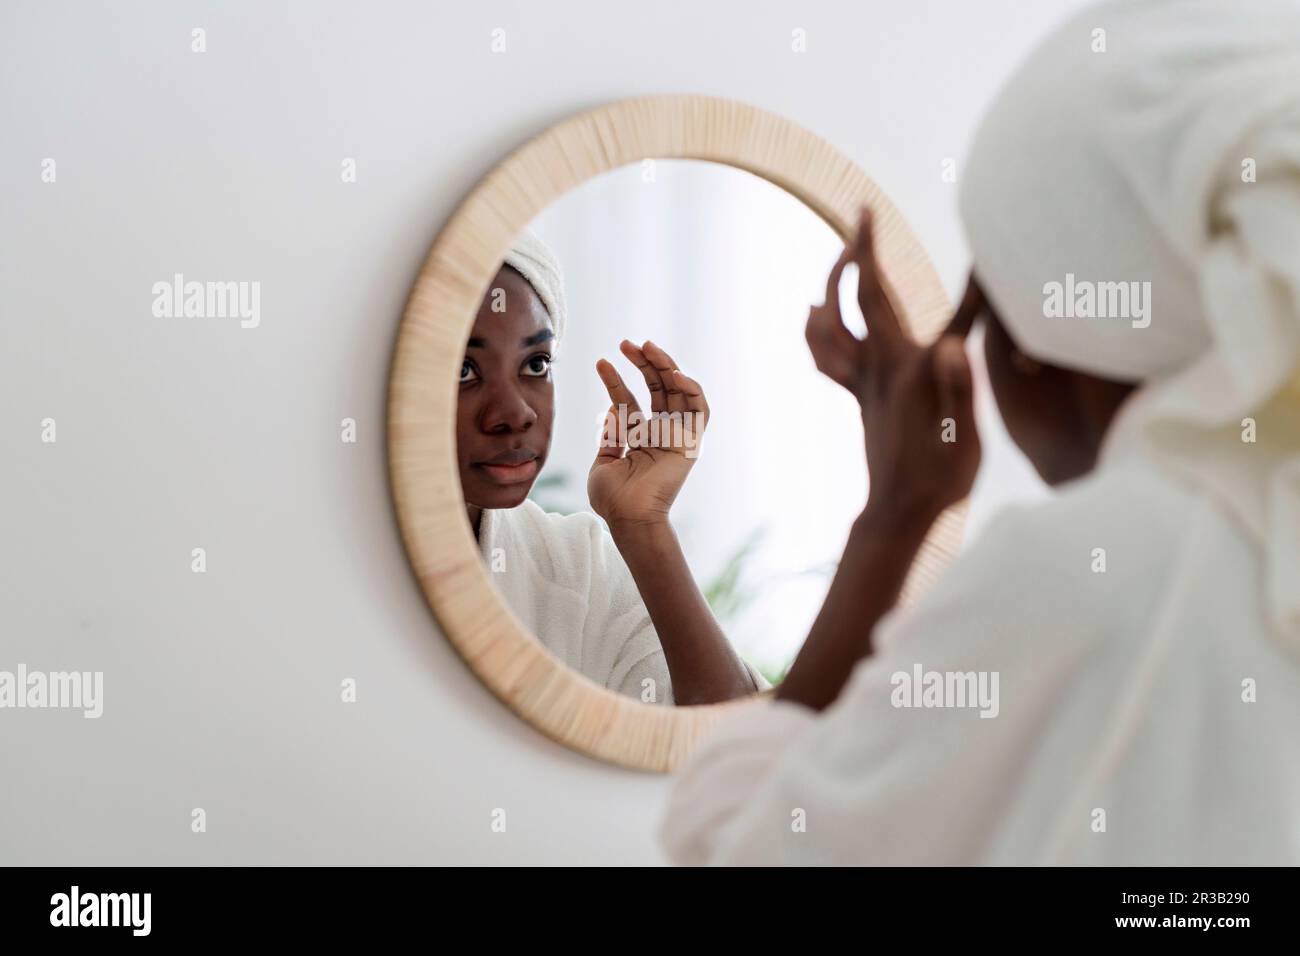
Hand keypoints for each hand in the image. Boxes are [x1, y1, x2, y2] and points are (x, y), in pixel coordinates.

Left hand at [588, 339, 709, 528]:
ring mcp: (677, 436)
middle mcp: (661, 433)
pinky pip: (700, 410)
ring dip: (666, 366)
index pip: (630, 400)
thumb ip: (611, 434)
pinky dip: (692, 389)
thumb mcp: (605, 460)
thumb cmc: (614, 498)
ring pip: (678, 391)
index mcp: (641, 437)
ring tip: (646, 347)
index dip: (616, 380)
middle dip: (644, 363)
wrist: (629, 517)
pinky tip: (674, 374)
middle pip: (658, 388)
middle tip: (626, 343)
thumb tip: (614, 406)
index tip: (601, 362)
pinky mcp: (692, 442)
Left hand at [805, 207, 980, 519]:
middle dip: (862, 248)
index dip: (952, 274)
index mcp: (913, 369)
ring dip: (835, 281)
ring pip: (833, 319)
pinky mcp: (858, 394)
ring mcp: (865, 380)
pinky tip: (815, 311)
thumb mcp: (965, 441)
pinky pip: (827, 351)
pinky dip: (817, 326)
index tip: (960, 238)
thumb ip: (958, 390)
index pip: (936, 310)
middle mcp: (882, 367)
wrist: (897, 513)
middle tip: (863, 210)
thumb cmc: (941, 480)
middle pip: (864, 295)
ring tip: (847, 252)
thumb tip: (949, 345)